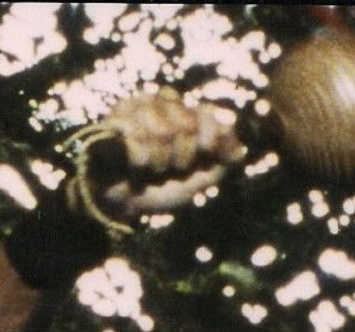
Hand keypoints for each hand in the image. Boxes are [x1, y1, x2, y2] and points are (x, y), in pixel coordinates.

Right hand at [86, 89, 244, 220]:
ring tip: (149, 168)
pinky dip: (141, 163)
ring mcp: (136, 108)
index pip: (208, 113)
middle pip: (187, 124)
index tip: (203, 154)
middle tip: (167, 168)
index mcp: (181, 112)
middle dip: (182, 156)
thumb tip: (241, 148)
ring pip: (164, 132)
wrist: (118, 205)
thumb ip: (223, 159)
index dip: (210, 137)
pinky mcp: (114, 120)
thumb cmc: (159, 189)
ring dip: (160, 162)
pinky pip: (140, 142)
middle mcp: (159, 103)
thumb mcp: (200, 178)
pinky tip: (133, 166)